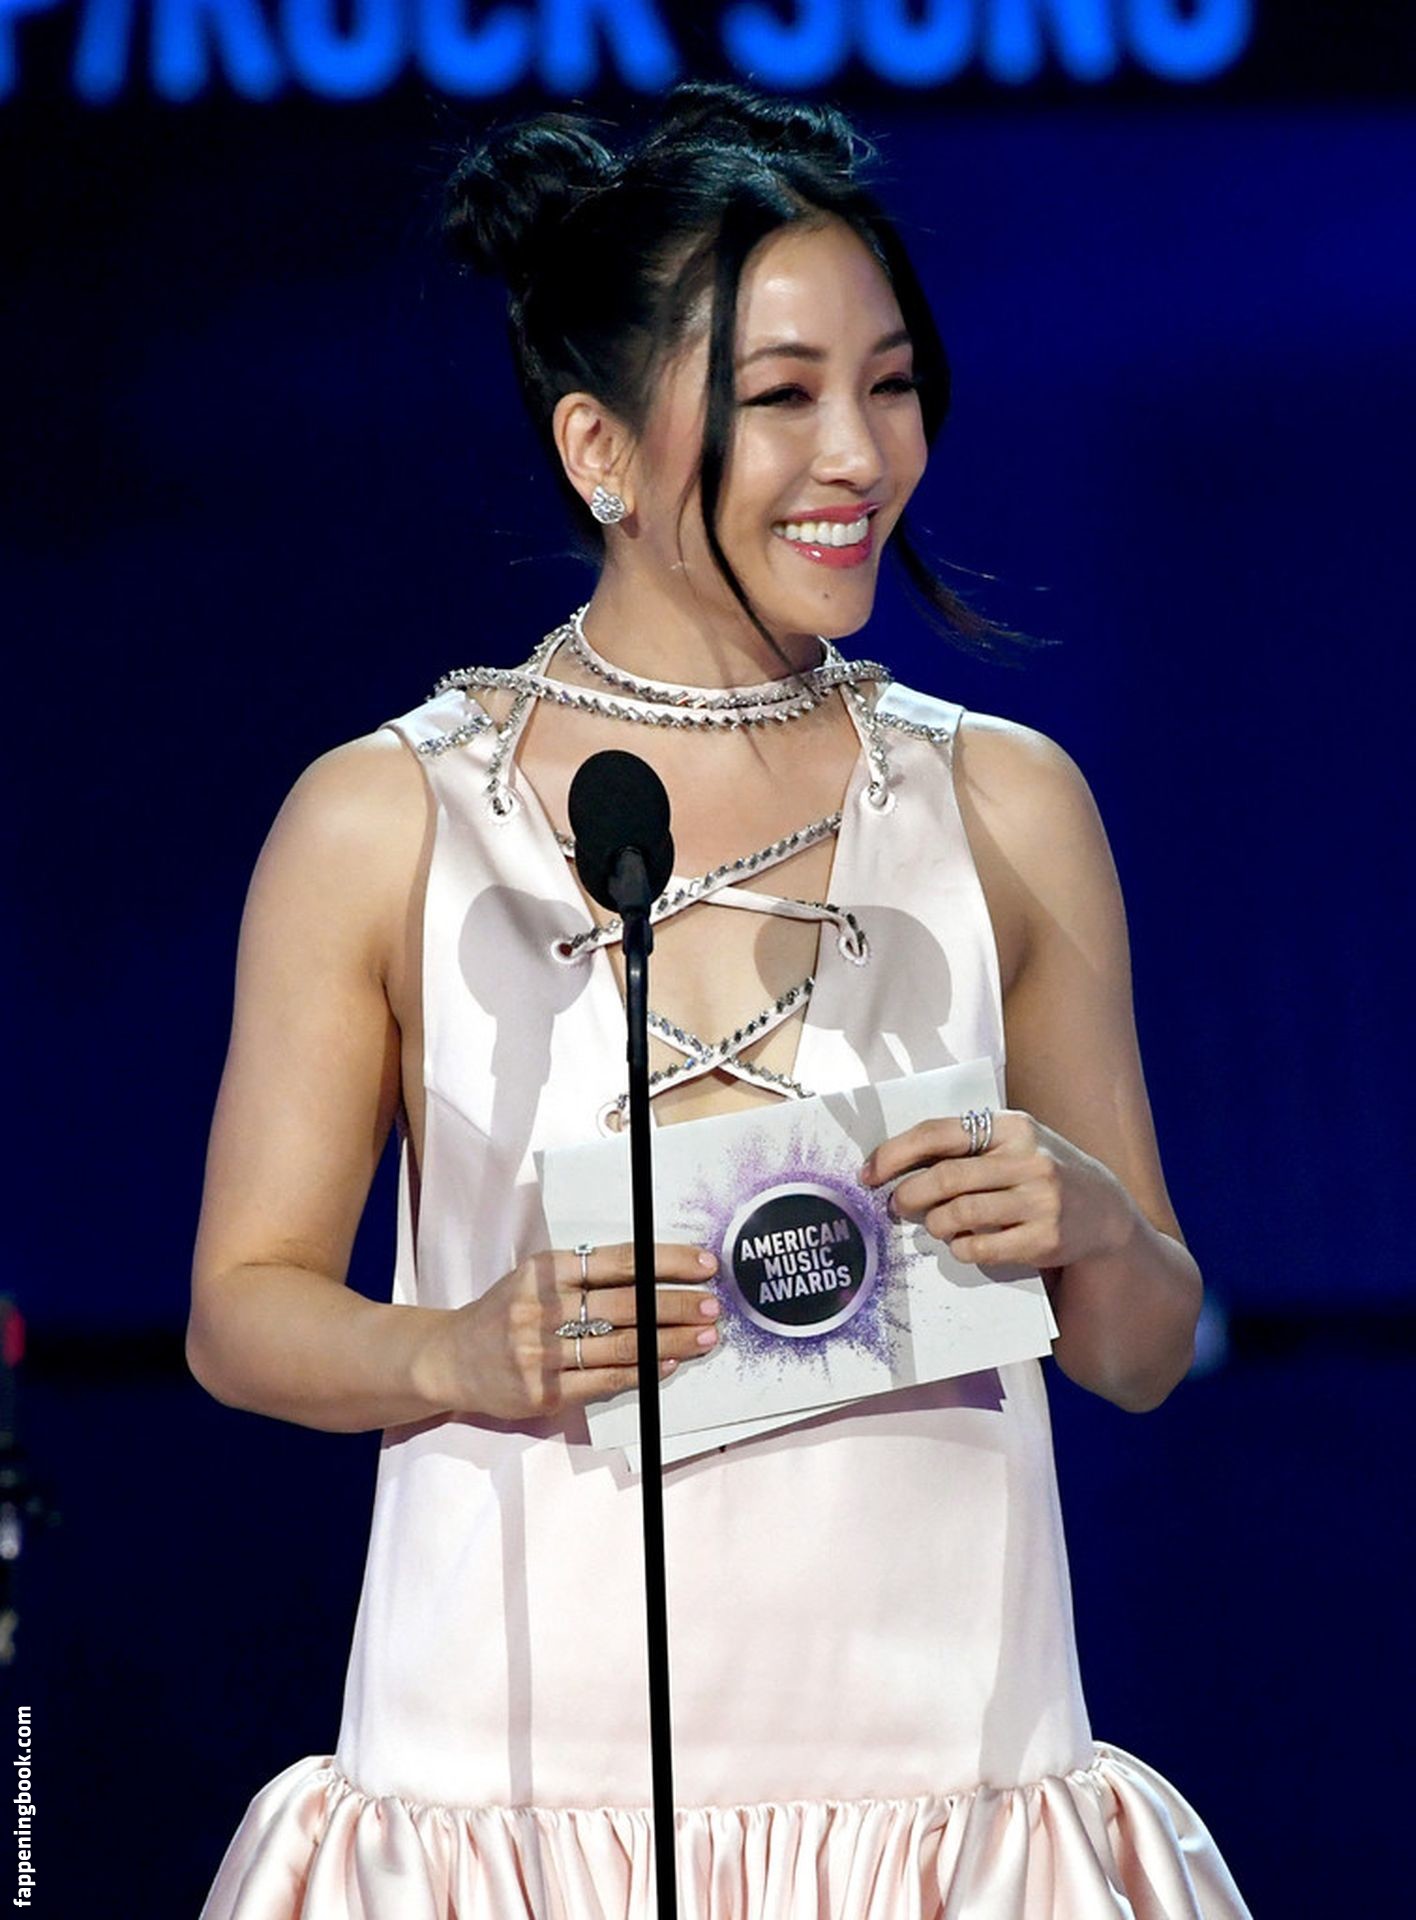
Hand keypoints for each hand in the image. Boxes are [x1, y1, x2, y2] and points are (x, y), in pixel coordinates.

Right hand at [432, 1241, 723, 1417]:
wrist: (451, 1359)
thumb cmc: (507, 1311)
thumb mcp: (536, 1278)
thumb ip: (585, 1274)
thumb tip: (656, 1276)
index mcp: (545, 1269)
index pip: (620, 1261)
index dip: (668, 1263)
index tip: (704, 1265)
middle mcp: (542, 1307)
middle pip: (627, 1304)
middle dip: (678, 1305)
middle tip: (714, 1307)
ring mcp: (541, 1352)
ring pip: (621, 1345)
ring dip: (670, 1342)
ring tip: (703, 1338)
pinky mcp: (543, 1391)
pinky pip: (603, 1381)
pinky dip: (641, 1373)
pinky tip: (667, 1365)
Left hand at [859, 1108, 1134, 1270]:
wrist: (1104, 1211)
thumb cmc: (1040, 1173)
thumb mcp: (1012, 1145)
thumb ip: (965, 1148)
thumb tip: (895, 1165)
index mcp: (1011, 1126)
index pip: (938, 1133)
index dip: (896, 1153)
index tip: (870, 1173)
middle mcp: (1028, 1159)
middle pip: (944, 1178)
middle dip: (908, 1195)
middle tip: (896, 1206)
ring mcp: (1040, 1199)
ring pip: (958, 1215)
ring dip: (934, 1224)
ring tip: (935, 1226)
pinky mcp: (1044, 1238)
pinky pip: (979, 1247)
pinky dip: (960, 1249)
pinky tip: (962, 1244)